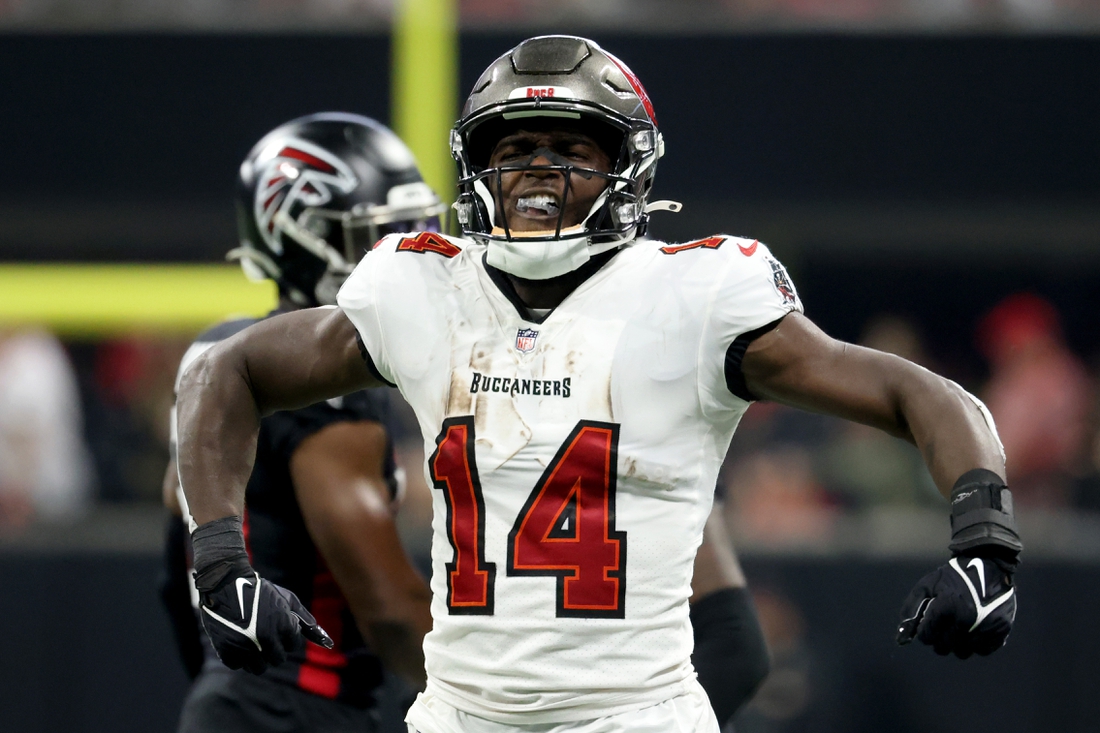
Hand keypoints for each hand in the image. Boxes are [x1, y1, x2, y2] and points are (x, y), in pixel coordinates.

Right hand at [195, 554, 333, 673]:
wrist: (225, 583)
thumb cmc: (261, 590)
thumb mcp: (287, 600)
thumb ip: (306, 621)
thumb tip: (327, 643)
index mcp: (283, 626)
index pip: (292, 646)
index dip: (286, 636)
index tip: (277, 627)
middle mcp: (266, 639)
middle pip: (277, 659)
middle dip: (273, 649)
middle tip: (264, 634)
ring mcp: (246, 646)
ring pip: (259, 667)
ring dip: (257, 657)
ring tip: (251, 640)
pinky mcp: (226, 650)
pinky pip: (238, 665)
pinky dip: (238, 657)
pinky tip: (237, 641)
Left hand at [896, 553, 1015, 657]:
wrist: (989, 565)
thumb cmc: (952, 576)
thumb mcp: (926, 586)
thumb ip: (911, 611)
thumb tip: (901, 640)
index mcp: (947, 607)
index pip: (927, 636)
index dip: (924, 632)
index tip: (927, 625)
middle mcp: (967, 620)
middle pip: (943, 648)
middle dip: (938, 639)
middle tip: (941, 627)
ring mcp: (985, 627)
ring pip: (962, 652)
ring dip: (956, 644)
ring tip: (957, 628)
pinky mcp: (1001, 630)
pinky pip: (983, 650)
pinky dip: (976, 644)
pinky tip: (973, 630)